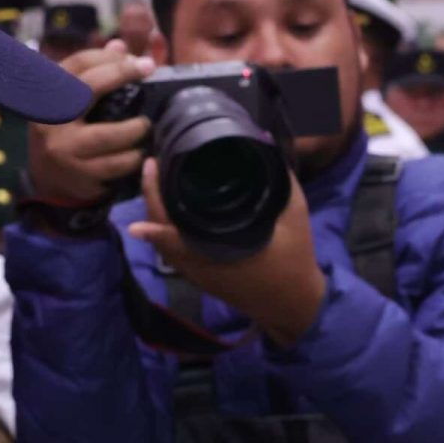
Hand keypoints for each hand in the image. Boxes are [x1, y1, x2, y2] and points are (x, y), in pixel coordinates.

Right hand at [27, 41, 153, 204]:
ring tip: (145, 124)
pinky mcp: (79, 175)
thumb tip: (120, 46)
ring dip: (133, 128)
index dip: (110, 57)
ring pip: (106, 135)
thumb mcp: (70, 98)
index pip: (79, 64)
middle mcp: (52, 119)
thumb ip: (94, 72)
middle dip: (121, 74)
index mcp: (49, 94)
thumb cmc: (66, 128)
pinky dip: (132, 158)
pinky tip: (139, 152)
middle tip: (148, 70)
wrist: (46, 177)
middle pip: (88, 88)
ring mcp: (64, 149)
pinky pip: (113, 165)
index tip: (137, 59)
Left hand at [129, 155, 327, 346]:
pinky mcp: (201, 276)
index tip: (149, 169)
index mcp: (215, 248)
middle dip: (151, 197)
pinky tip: (171, 208)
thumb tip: (262, 138)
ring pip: (163, 243)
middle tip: (152, 164)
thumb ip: (280, 177)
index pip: (171, 227)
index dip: (155, 199)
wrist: (292, 304)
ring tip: (158, 180)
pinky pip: (174, 251)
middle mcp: (198, 262)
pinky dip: (166, 230)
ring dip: (156, 214)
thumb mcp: (294, 214)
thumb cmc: (293, 259)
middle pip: (159, 231)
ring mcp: (197, 272)